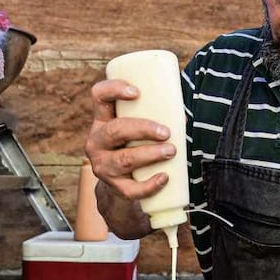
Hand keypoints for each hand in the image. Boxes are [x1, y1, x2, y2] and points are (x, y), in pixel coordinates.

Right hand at [84, 79, 175, 200]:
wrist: (122, 183)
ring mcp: (103, 165)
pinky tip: (164, 178)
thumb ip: (155, 116)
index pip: (99, 96)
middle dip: (143, 129)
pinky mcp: (114, 187)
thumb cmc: (134, 145)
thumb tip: (181, 116)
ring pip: (124, 159)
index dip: (114, 90)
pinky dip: (150, 185)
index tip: (137, 92)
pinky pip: (131, 189)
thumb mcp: (136, 128)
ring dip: (150, 154)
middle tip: (166, 132)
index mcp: (103, 120)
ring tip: (171, 151)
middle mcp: (97, 141)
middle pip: (115, 130)